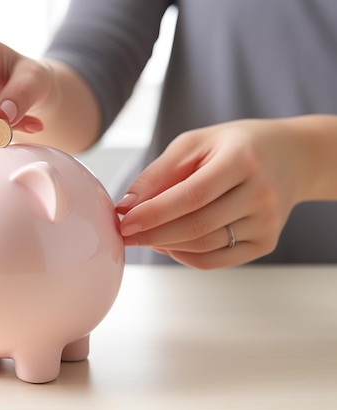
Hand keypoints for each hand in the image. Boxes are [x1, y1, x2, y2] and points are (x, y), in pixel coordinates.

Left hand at [116, 119, 305, 268]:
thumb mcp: (194, 144)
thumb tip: (127, 204)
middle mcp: (261, 194)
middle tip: (124, 234)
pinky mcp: (266, 243)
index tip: (124, 221)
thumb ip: (159, 173)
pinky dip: (185, 256)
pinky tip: (168, 243)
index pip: (191, 196)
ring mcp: (267, 222)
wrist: (290, 157)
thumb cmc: (234, 147)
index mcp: (242, 161)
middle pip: (197, 226)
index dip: (154, 213)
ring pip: (204, 247)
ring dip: (166, 245)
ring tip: (144, 235)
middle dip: (153, 234)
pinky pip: (216, 260)